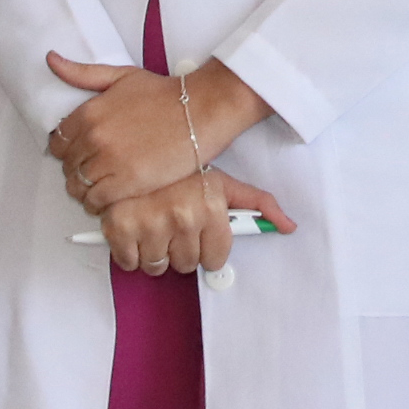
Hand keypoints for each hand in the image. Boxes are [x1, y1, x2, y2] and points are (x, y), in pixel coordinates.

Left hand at [46, 51, 269, 213]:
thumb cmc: (165, 95)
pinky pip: (97, 202)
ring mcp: (110, 162)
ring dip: (85, 191)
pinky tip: (110, 199)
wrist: (201, 110)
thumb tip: (52, 59)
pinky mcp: (128, 183)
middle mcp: (94, 138)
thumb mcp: (120, 76)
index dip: (67, 152)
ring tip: (100, 188)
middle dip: (77, 171)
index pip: (58, 143)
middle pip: (67, 167)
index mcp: (88, 113)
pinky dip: (99, 204)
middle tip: (94, 173)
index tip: (80, 155)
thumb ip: (82, 74)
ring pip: (78, 187)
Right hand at [96, 169, 293, 276]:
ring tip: (154, 226)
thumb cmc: (184, 166)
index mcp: (210, 208)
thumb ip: (258, 204)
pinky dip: (129, 252)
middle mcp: (182, 217)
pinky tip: (134, 230)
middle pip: (185, 264)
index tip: (198, 233)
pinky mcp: (118, 227)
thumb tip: (289, 226)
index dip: (206, 247)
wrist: (140, 142)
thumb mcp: (224, 182)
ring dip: (155, 252)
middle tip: (174, 225)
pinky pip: (129, 261)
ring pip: (158, 266)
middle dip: (180, 249)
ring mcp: (149, 223)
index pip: (214, 259)